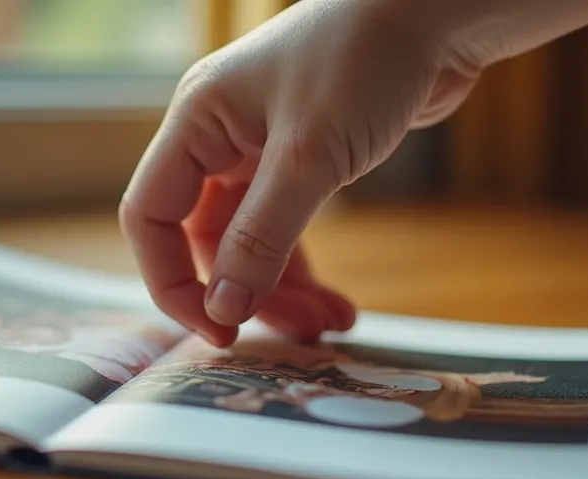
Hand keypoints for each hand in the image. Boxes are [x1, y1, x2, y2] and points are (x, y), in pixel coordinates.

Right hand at [119, 0, 587, 347]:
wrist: (437, 15)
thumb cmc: (364, 61)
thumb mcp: (307, 158)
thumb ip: (261, 238)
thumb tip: (224, 310)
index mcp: (196, 122)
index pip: (150, 217)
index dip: (172, 282)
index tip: (218, 331)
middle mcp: (219, 136)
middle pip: (205, 240)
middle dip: (248, 293)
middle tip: (300, 336)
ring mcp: (261, 148)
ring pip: (250, 242)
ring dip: (284, 290)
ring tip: (331, 326)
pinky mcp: (304, 159)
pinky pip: (288, 230)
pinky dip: (308, 268)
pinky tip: (339, 303)